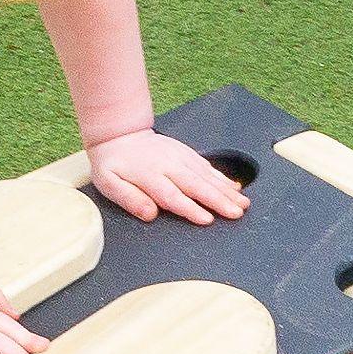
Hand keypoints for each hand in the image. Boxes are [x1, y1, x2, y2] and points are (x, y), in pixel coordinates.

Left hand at [86, 129, 249, 224]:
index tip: (208, 219)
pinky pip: (206, 165)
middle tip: (237, 213)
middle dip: (219, 200)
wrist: (119, 134)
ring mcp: (180, 157)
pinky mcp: (185, 152)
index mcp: (149, 175)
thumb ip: (130, 199)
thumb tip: (150, 214)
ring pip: (206, 175)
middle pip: (197, 185)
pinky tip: (234, 187)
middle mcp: (169, 165)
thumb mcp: (109, 183)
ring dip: (226, 190)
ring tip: (243, 203)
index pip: (173, 196)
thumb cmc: (113, 164)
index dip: (191, 208)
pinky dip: (222, 177)